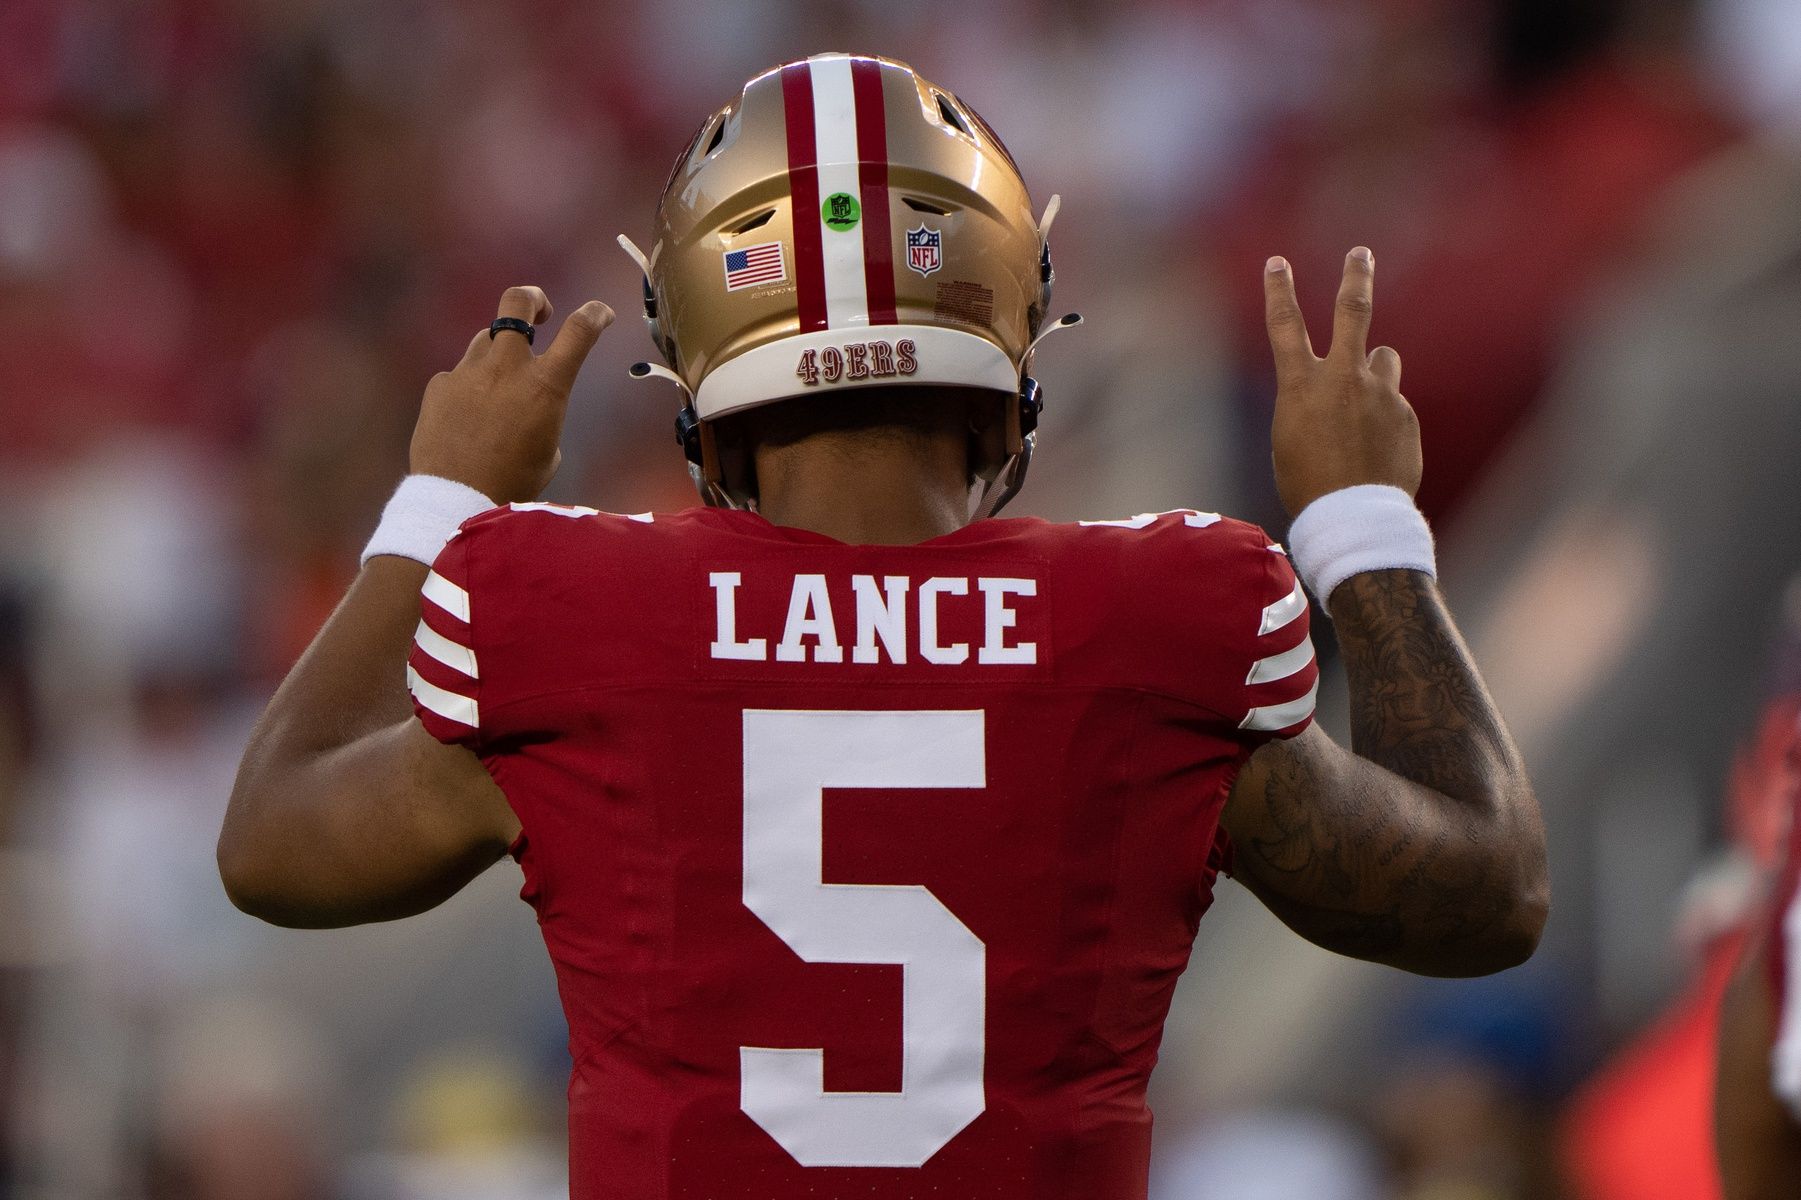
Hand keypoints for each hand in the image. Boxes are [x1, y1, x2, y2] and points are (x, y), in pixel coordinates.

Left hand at [410, 287, 613, 503]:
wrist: (455, 498)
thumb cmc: (513, 482)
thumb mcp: (548, 452)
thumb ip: (545, 418)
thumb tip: (530, 411)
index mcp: (545, 385)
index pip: (579, 331)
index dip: (594, 315)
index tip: (600, 313)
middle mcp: (506, 367)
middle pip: (516, 303)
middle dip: (532, 299)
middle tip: (540, 311)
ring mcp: (468, 371)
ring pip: (486, 340)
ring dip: (499, 353)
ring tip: (497, 387)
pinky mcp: (439, 385)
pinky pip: (459, 376)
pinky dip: (468, 389)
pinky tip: (465, 419)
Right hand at [1262, 248, 1421, 518]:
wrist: (1353, 517)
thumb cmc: (1308, 484)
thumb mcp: (1292, 437)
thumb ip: (1318, 399)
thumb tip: (1353, 379)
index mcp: (1301, 387)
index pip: (1285, 326)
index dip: (1279, 291)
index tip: (1277, 262)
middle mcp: (1342, 379)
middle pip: (1353, 310)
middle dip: (1356, 276)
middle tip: (1361, 254)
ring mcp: (1379, 393)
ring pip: (1383, 359)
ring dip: (1375, 370)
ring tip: (1366, 407)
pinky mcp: (1405, 414)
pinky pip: (1393, 406)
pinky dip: (1384, 422)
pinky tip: (1375, 455)